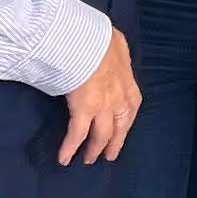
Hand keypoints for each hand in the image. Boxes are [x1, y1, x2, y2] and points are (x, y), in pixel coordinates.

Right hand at [58, 30, 140, 165]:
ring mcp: (103, 106)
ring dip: (94, 149)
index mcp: (127, 82)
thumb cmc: (99, 38)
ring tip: (89, 160)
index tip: (122, 131)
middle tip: (109, 155)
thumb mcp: (115, 44)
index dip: (126, 123)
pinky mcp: (84, 109)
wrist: (88, 40)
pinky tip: (65, 158)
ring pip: (101, 135)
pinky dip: (70, 148)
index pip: (131, 108)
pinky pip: (77, 134)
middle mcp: (119, 98)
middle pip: (120, 127)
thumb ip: (115, 54)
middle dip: (114, 142)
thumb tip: (111, 51)